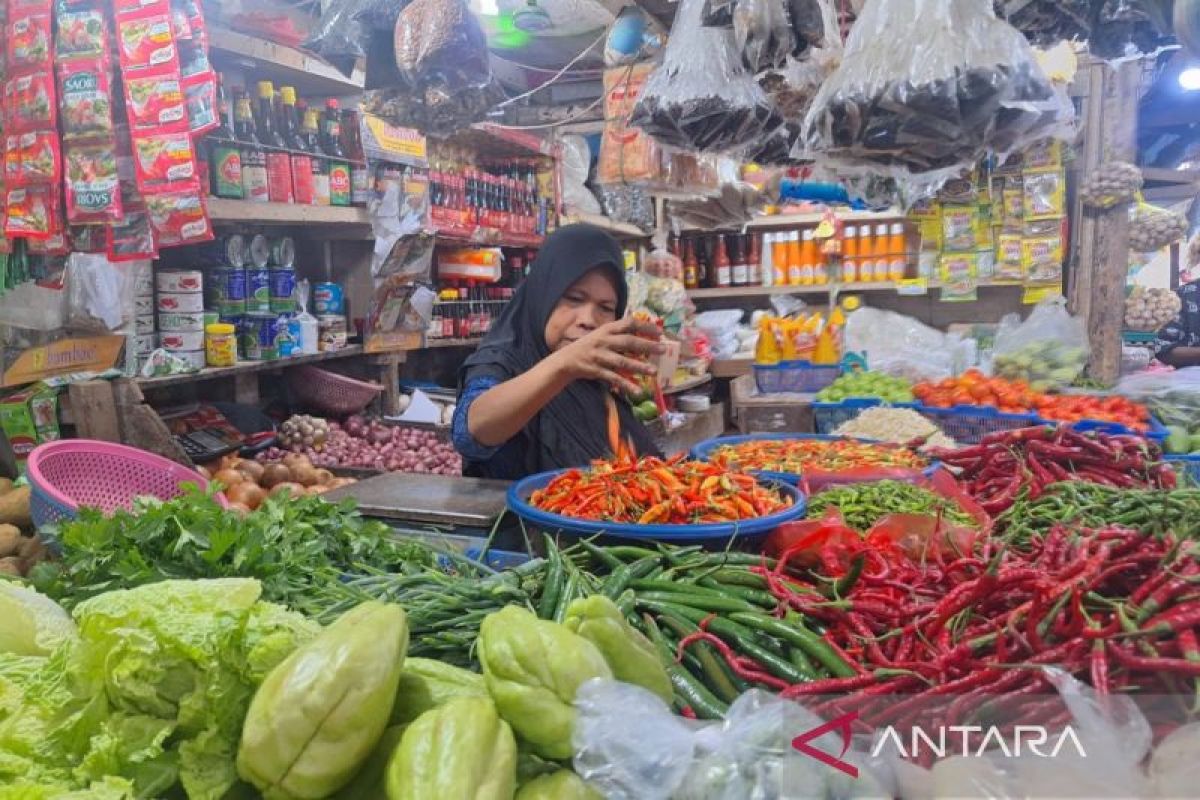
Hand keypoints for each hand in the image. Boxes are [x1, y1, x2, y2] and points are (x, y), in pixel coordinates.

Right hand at [550, 317, 664, 393]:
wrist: (567, 360)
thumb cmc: (590, 346)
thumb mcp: (602, 335)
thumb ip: (620, 334)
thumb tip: (645, 335)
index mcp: (607, 329)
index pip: (628, 323)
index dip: (645, 326)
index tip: (659, 332)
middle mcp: (604, 341)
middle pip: (628, 342)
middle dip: (647, 345)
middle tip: (663, 349)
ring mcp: (600, 356)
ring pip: (622, 361)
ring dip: (639, 366)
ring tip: (653, 371)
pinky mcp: (596, 371)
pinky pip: (614, 378)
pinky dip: (626, 385)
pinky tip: (637, 391)